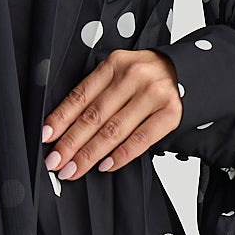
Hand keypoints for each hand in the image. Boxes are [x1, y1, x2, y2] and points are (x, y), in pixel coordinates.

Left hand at [40, 50, 181, 178]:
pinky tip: (105, 166)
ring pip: (114, 130)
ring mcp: (154, 94)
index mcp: (115, 64)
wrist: (190, 71)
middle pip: (94, 116)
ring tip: (73, 169)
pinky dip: (121, 155)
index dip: (60, 119)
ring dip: (90, 154)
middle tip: (55, 163)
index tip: (45, 138)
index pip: (81, 96)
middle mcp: (134, 76)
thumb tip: (65, 129)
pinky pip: (141, 139)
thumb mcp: (121, 74)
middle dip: (70, 143)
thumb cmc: (148, 76)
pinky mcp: (171, 112)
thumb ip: (98, 93)